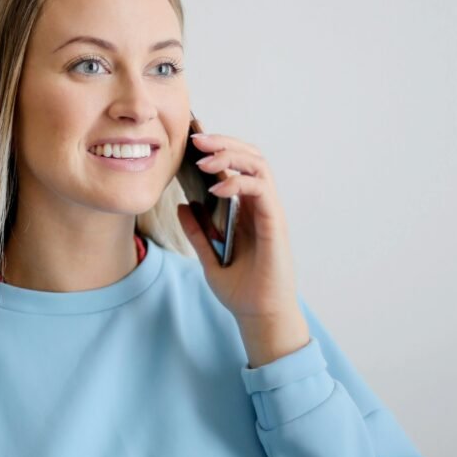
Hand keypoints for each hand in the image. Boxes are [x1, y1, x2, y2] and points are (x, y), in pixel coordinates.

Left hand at [175, 132, 309, 364]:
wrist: (259, 317)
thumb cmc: (241, 289)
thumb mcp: (208, 257)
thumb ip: (197, 231)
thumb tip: (181, 205)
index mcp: (247, 209)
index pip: (237, 165)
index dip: (218, 148)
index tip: (191, 140)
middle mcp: (261, 205)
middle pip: (250, 156)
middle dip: (223, 142)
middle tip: (195, 139)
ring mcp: (270, 212)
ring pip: (258, 165)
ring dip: (230, 156)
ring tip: (204, 159)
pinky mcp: (275, 223)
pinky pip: (261, 190)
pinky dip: (239, 182)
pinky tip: (217, 187)